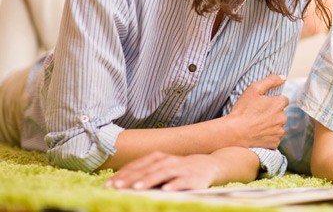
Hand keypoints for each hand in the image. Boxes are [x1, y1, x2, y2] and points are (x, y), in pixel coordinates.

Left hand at [104, 151, 218, 190]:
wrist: (208, 165)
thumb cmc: (178, 170)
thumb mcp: (161, 167)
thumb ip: (144, 173)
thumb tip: (120, 183)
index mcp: (158, 158)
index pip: (137, 166)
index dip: (122, 175)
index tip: (108, 185)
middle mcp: (168, 161)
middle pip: (146, 170)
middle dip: (130, 178)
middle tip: (117, 187)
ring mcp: (180, 169)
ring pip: (162, 174)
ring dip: (149, 180)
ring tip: (137, 187)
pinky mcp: (193, 178)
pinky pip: (182, 181)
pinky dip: (174, 185)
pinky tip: (166, 190)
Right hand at [228, 75, 288, 148]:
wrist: (235, 132)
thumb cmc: (243, 110)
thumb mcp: (253, 89)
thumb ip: (270, 81)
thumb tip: (283, 77)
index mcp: (279, 104)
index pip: (284, 100)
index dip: (273, 101)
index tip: (264, 104)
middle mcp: (282, 118)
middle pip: (281, 113)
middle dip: (273, 113)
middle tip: (258, 114)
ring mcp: (279, 132)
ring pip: (278, 125)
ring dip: (272, 124)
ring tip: (257, 124)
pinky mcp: (275, 143)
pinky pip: (274, 137)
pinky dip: (269, 135)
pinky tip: (258, 133)